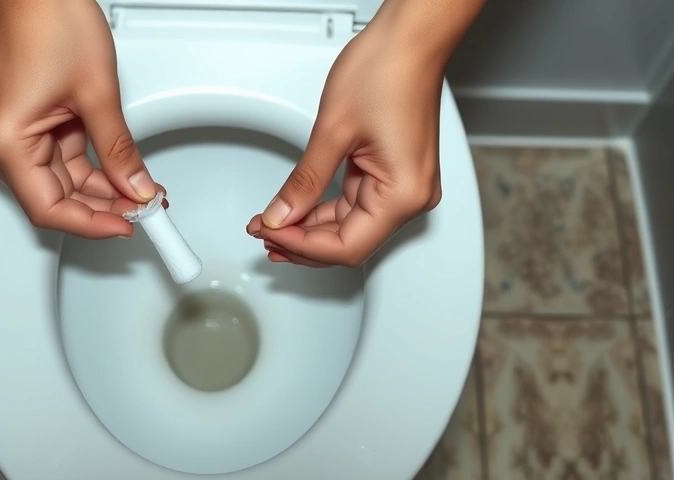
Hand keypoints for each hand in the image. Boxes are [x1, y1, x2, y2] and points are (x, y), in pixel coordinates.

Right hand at [0, 0, 160, 238]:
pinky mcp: (23, 122)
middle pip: (55, 196)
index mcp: (5, 139)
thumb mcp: (98, 93)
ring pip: (60, 179)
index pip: (48, 207)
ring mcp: (9, 132)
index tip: (126, 226)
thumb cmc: (48, 18)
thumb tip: (136, 187)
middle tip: (144, 210)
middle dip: (104, 206)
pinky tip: (120, 173)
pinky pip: (58, 157)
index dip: (91, 224)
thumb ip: (119, 150)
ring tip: (141, 191)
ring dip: (101, 188)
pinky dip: (90, 166)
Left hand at [246, 10, 447, 266]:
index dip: (301, 246)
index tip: (269, 234)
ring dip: (309, 230)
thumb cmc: (388, 70)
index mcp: (403, 193)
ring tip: (272, 226)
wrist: (410, 38)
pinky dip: (323, 212)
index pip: (346, 246)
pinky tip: (298, 214)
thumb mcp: (332, 131)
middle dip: (301, 242)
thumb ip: (304, 182)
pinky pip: (355, 206)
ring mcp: (404, 187)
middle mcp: (410, 196)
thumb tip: (280, 215)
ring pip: (348, 227)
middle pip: (348, 242)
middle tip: (262, 234)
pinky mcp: (393, 175)